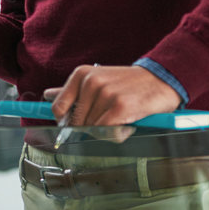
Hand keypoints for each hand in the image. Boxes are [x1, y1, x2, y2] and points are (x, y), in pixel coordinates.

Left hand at [44, 65, 180, 128]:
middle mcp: (90, 82)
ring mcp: (105, 94)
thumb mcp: (97, 80)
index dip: (66, 122)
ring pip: (93, 129)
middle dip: (91, 128)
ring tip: (121, 119)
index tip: (75, 127)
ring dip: (108, 131)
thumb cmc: (127, 83)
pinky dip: (117, 135)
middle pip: (77, 122)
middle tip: (109, 121)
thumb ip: (72, 91)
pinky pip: (107, 132)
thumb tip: (47, 96)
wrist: (160, 79)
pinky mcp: (120, 107)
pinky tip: (127, 125)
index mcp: (81, 74)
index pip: (58, 108)